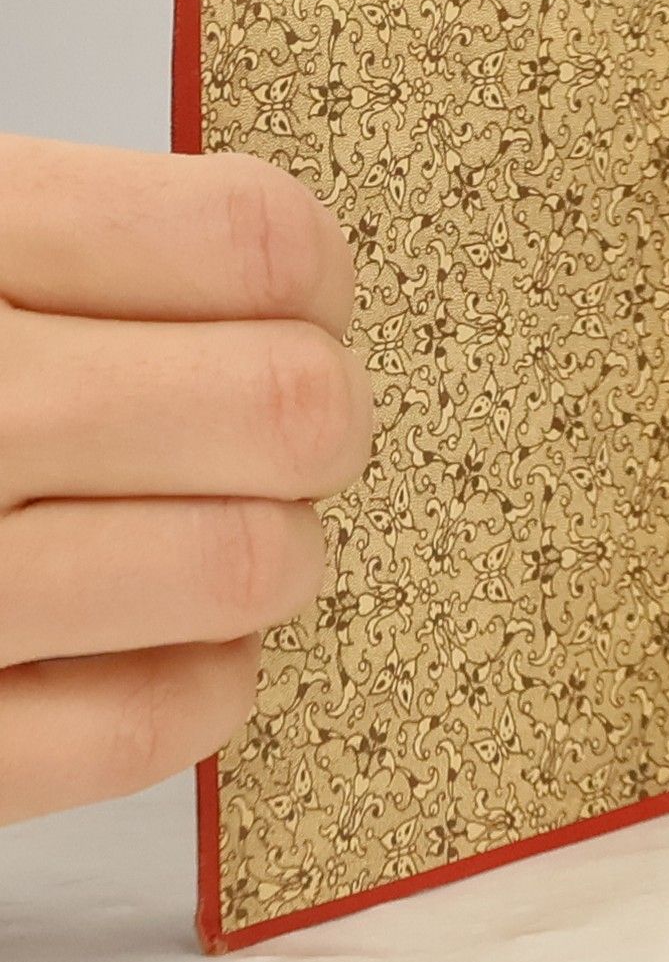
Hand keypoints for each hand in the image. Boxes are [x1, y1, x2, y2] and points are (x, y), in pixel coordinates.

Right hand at [0, 135, 370, 824]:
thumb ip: (56, 236)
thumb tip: (279, 269)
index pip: (251, 240)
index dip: (313, 272)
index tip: (304, 295)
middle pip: (285, 406)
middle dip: (320, 419)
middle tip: (286, 427)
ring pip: (248, 566)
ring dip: (276, 554)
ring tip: (227, 534)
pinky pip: (148, 726)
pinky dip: (205, 684)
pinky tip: (174, 644)